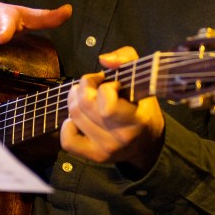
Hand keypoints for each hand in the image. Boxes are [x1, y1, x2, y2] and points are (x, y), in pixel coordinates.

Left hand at [60, 46, 164, 173]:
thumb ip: (126, 58)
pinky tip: (78, 119)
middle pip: (84, 105)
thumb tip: (103, 59)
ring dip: (76, 101)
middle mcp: (121, 137)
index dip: (104, 86)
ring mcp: (106, 149)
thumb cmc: (141, 107)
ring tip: (87, 98)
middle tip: (93, 86)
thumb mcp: (142, 78)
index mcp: (136, 120)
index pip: (106, 102)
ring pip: (74, 116)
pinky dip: (68, 125)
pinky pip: (68, 140)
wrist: (146, 143)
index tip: (113, 85)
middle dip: (85, 87)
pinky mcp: (94, 156)